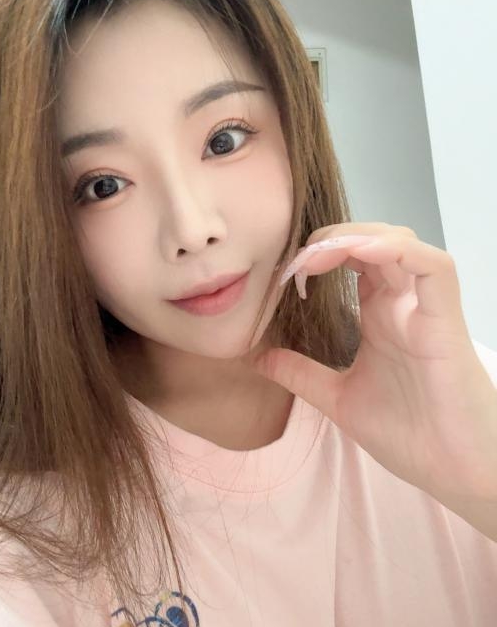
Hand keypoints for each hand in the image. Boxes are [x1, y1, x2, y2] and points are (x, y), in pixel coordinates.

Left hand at [252, 222, 496, 505]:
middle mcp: (402, 304)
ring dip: (359, 236)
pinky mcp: (446, 322)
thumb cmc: (410, 434)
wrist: (454, 473)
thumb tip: (256, 358)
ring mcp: (425, 309)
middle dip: (333, 237)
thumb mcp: (338, 398)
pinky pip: (434, 268)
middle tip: (298, 260)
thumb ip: (300, 374)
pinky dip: (399, 251)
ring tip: (321, 253)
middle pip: (373, 241)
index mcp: (380, 314)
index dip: (319, 253)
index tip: (287, 272)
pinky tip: (363, 254)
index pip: (353, 259)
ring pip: (401, 243)